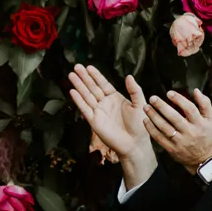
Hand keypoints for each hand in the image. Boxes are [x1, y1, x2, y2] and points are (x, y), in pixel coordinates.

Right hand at [68, 65, 154, 187]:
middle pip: (92, 87)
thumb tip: (129, 76)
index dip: (96, 75)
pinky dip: (78, 100)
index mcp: (115, 97)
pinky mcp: (94, 121)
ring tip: (71, 75)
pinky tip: (73, 91)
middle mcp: (105, 103)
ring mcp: (98, 111)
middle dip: (84, 77)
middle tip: (76, 67)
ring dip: (79, 85)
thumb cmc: (140, 125)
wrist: (135, 143)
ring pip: (86, 96)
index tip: (88, 67)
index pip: (103, 83)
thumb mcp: (139, 104)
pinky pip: (85, 108)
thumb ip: (134, 90)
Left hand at [144, 89, 211, 172]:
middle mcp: (190, 132)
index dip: (179, 100)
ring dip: (154, 116)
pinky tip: (146, 120)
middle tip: (152, 98)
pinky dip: (151, 129)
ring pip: (165, 128)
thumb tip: (196, 91)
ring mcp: (180, 141)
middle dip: (162, 107)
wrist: (203, 158)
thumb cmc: (205, 134)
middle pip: (174, 118)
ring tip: (146, 107)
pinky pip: (159, 138)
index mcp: (200, 123)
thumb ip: (205, 103)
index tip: (169, 93)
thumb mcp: (210, 119)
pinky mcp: (172, 149)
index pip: (189, 109)